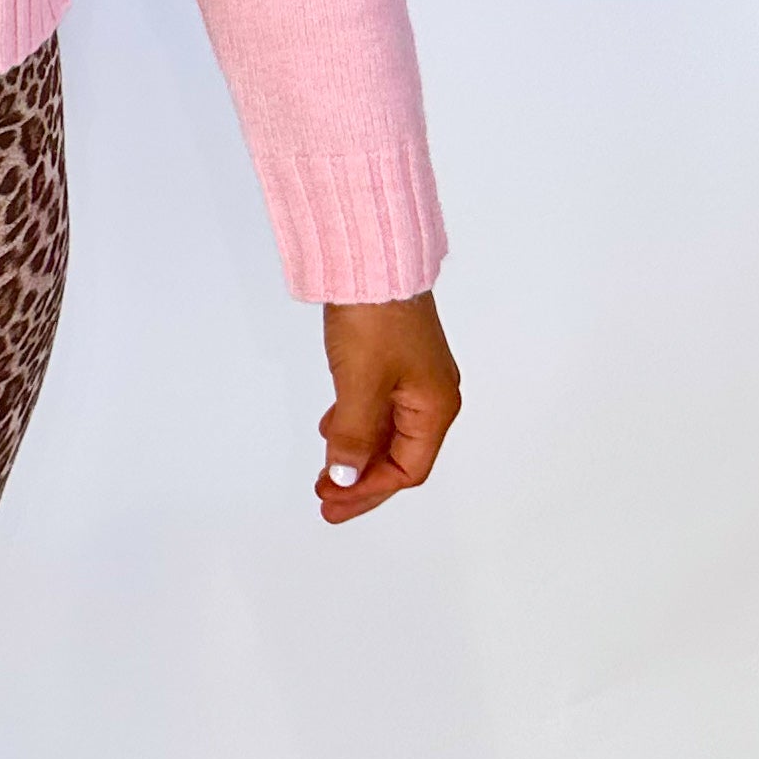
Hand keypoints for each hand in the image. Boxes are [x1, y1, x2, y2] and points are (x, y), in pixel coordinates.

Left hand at [315, 290, 460, 521]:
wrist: (374, 258)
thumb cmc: (375, 320)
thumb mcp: (360, 384)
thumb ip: (352, 435)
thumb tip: (342, 478)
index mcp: (434, 407)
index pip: (407, 469)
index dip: (368, 490)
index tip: (331, 501)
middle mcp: (432, 396)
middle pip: (400, 455)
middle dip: (362, 480)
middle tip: (324, 500)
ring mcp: (414, 376)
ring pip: (386, 431)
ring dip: (356, 454)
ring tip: (324, 472)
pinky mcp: (395, 358)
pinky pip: (377, 407)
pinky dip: (355, 425)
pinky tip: (332, 429)